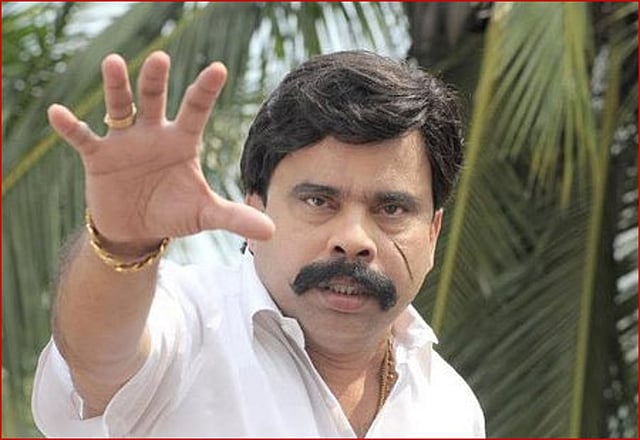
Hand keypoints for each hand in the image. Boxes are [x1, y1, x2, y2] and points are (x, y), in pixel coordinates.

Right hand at [48, 51, 274, 249]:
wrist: (137, 229)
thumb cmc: (174, 212)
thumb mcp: (204, 214)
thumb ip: (235, 218)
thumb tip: (272, 231)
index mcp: (182, 141)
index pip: (196, 110)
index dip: (205, 90)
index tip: (218, 68)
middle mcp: (154, 133)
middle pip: (155, 100)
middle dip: (156, 80)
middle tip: (161, 60)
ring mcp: (125, 141)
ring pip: (120, 107)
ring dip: (116, 87)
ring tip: (114, 63)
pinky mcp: (98, 156)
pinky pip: (83, 138)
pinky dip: (71, 127)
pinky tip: (58, 114)